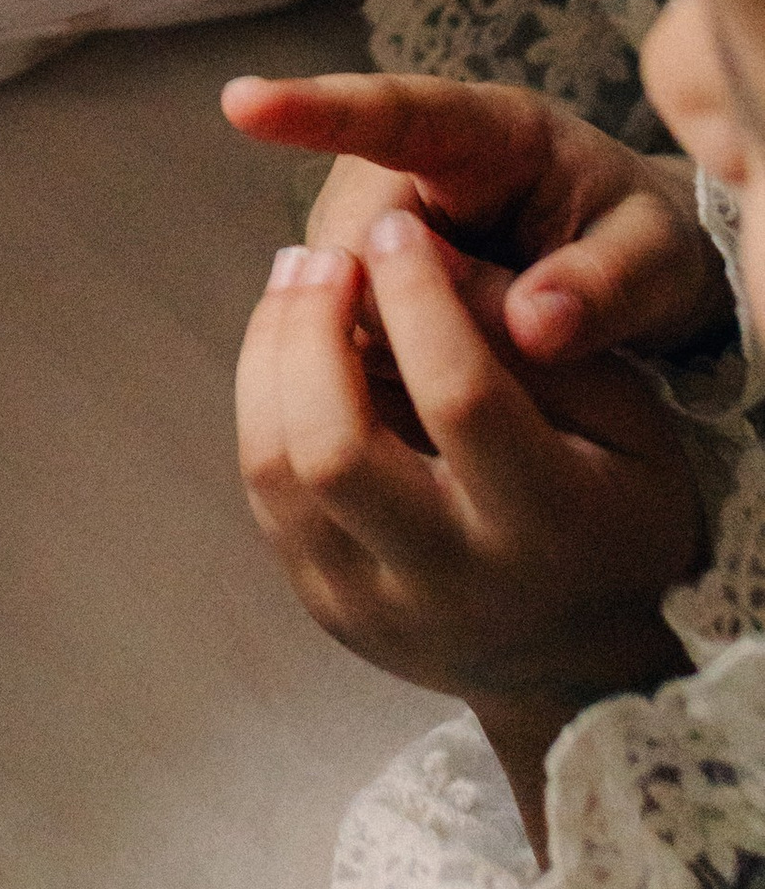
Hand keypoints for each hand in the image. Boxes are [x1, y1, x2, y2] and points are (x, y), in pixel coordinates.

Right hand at [223, 69, 732, 367]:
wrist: (628, 262)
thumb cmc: (641, 242)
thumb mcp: (656, 260)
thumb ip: (605, 286)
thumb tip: (536, 327)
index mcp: (484, 130)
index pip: (391, 114)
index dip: (316, 110)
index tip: (243, 104)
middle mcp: (402, 164)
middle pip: (353, 246)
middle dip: (411, 316)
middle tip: (513, 337)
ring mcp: (367, 217)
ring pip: (341, 299)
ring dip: (402, 348)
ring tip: (499, 343)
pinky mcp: (354, 270)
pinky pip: (346, 329)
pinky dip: (391, 366)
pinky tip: (450, 375)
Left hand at [236, 215, 706, 852]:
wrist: (584, 661)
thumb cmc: (612, 506)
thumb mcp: (625, 416)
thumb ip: (533, 335)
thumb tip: (426, 254)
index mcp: (548, 529)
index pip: (458, 399)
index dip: (416, 297)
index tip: (398, 227)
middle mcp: (453, 581)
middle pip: (334, 451)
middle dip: (311, 329)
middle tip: (324, 254)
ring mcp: (378, 607)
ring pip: (277, 473)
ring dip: (270, 356)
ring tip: (296, 280)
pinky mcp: (330, 609)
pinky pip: (266, 496)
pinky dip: (262, 404)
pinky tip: (288, 346)